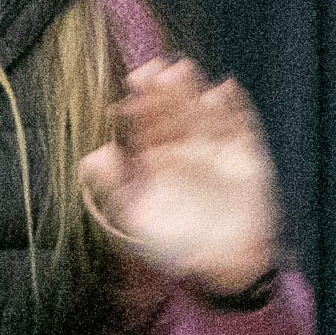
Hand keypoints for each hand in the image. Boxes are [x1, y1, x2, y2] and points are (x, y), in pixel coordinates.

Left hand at [76, 58, 279, 297]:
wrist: (227, 263)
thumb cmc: (176, 243)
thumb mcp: (137, 217)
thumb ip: (115, 186)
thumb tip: (91, 157)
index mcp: (154, 155)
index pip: (143, 123)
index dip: (137, 104)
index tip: (130, 90)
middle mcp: (183, 144)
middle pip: (171, 109)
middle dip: (162, 91)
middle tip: (152, 72)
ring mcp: (214, 145)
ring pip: (201, 109)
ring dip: (191, 90)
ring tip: (181, 71)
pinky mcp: (244, 150)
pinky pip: (239, 123)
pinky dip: (234, 105)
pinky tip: (224, 89)